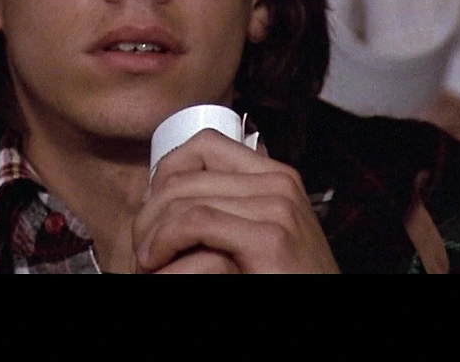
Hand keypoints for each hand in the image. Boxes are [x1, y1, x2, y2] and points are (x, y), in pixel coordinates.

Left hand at [133, 129, 338, 273]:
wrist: (319, 314)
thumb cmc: (280, 281)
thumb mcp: (257, 236)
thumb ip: (227, 210)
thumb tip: (161, 195)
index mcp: (276, 177)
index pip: (205, 145)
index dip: (166, 170)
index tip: (151, 208)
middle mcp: (280, 183)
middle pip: (187, 173)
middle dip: (150, 210)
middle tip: (140, 246)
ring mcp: (278, 208)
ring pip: (184, 197)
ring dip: (151, 231)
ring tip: (146, 261)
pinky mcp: (271, 237)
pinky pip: (195, 221)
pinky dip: (164, 241)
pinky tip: (156, 263)